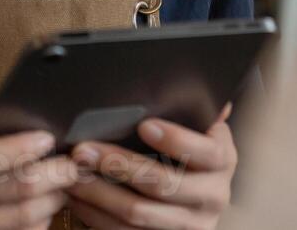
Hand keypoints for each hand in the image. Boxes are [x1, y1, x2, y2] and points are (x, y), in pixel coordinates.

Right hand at [0, 95, 76, 229]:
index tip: (50, 136)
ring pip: (17, 218)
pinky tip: (46, 204)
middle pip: (11, 190)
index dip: (24, 148)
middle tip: (77, 161)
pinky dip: (35, 221)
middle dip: (55, 174)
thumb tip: (12, 109)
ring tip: (69, 180)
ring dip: (52, 199)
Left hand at [64, 104, 236, 229]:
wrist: (196, 203)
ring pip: (139, 213)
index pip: (204, 152)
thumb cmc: (192, 153)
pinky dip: (97, 216)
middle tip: (85, 149)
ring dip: (100, 193)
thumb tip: (202, 81)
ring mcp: (189, 225)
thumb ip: (198, 112)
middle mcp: (212, 197)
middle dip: (119, 165)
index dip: (175, 139)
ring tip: (73, 174)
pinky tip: (78, 199)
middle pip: (163, 184)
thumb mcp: (201, 132)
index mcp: (222, 162)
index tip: (144, 124)